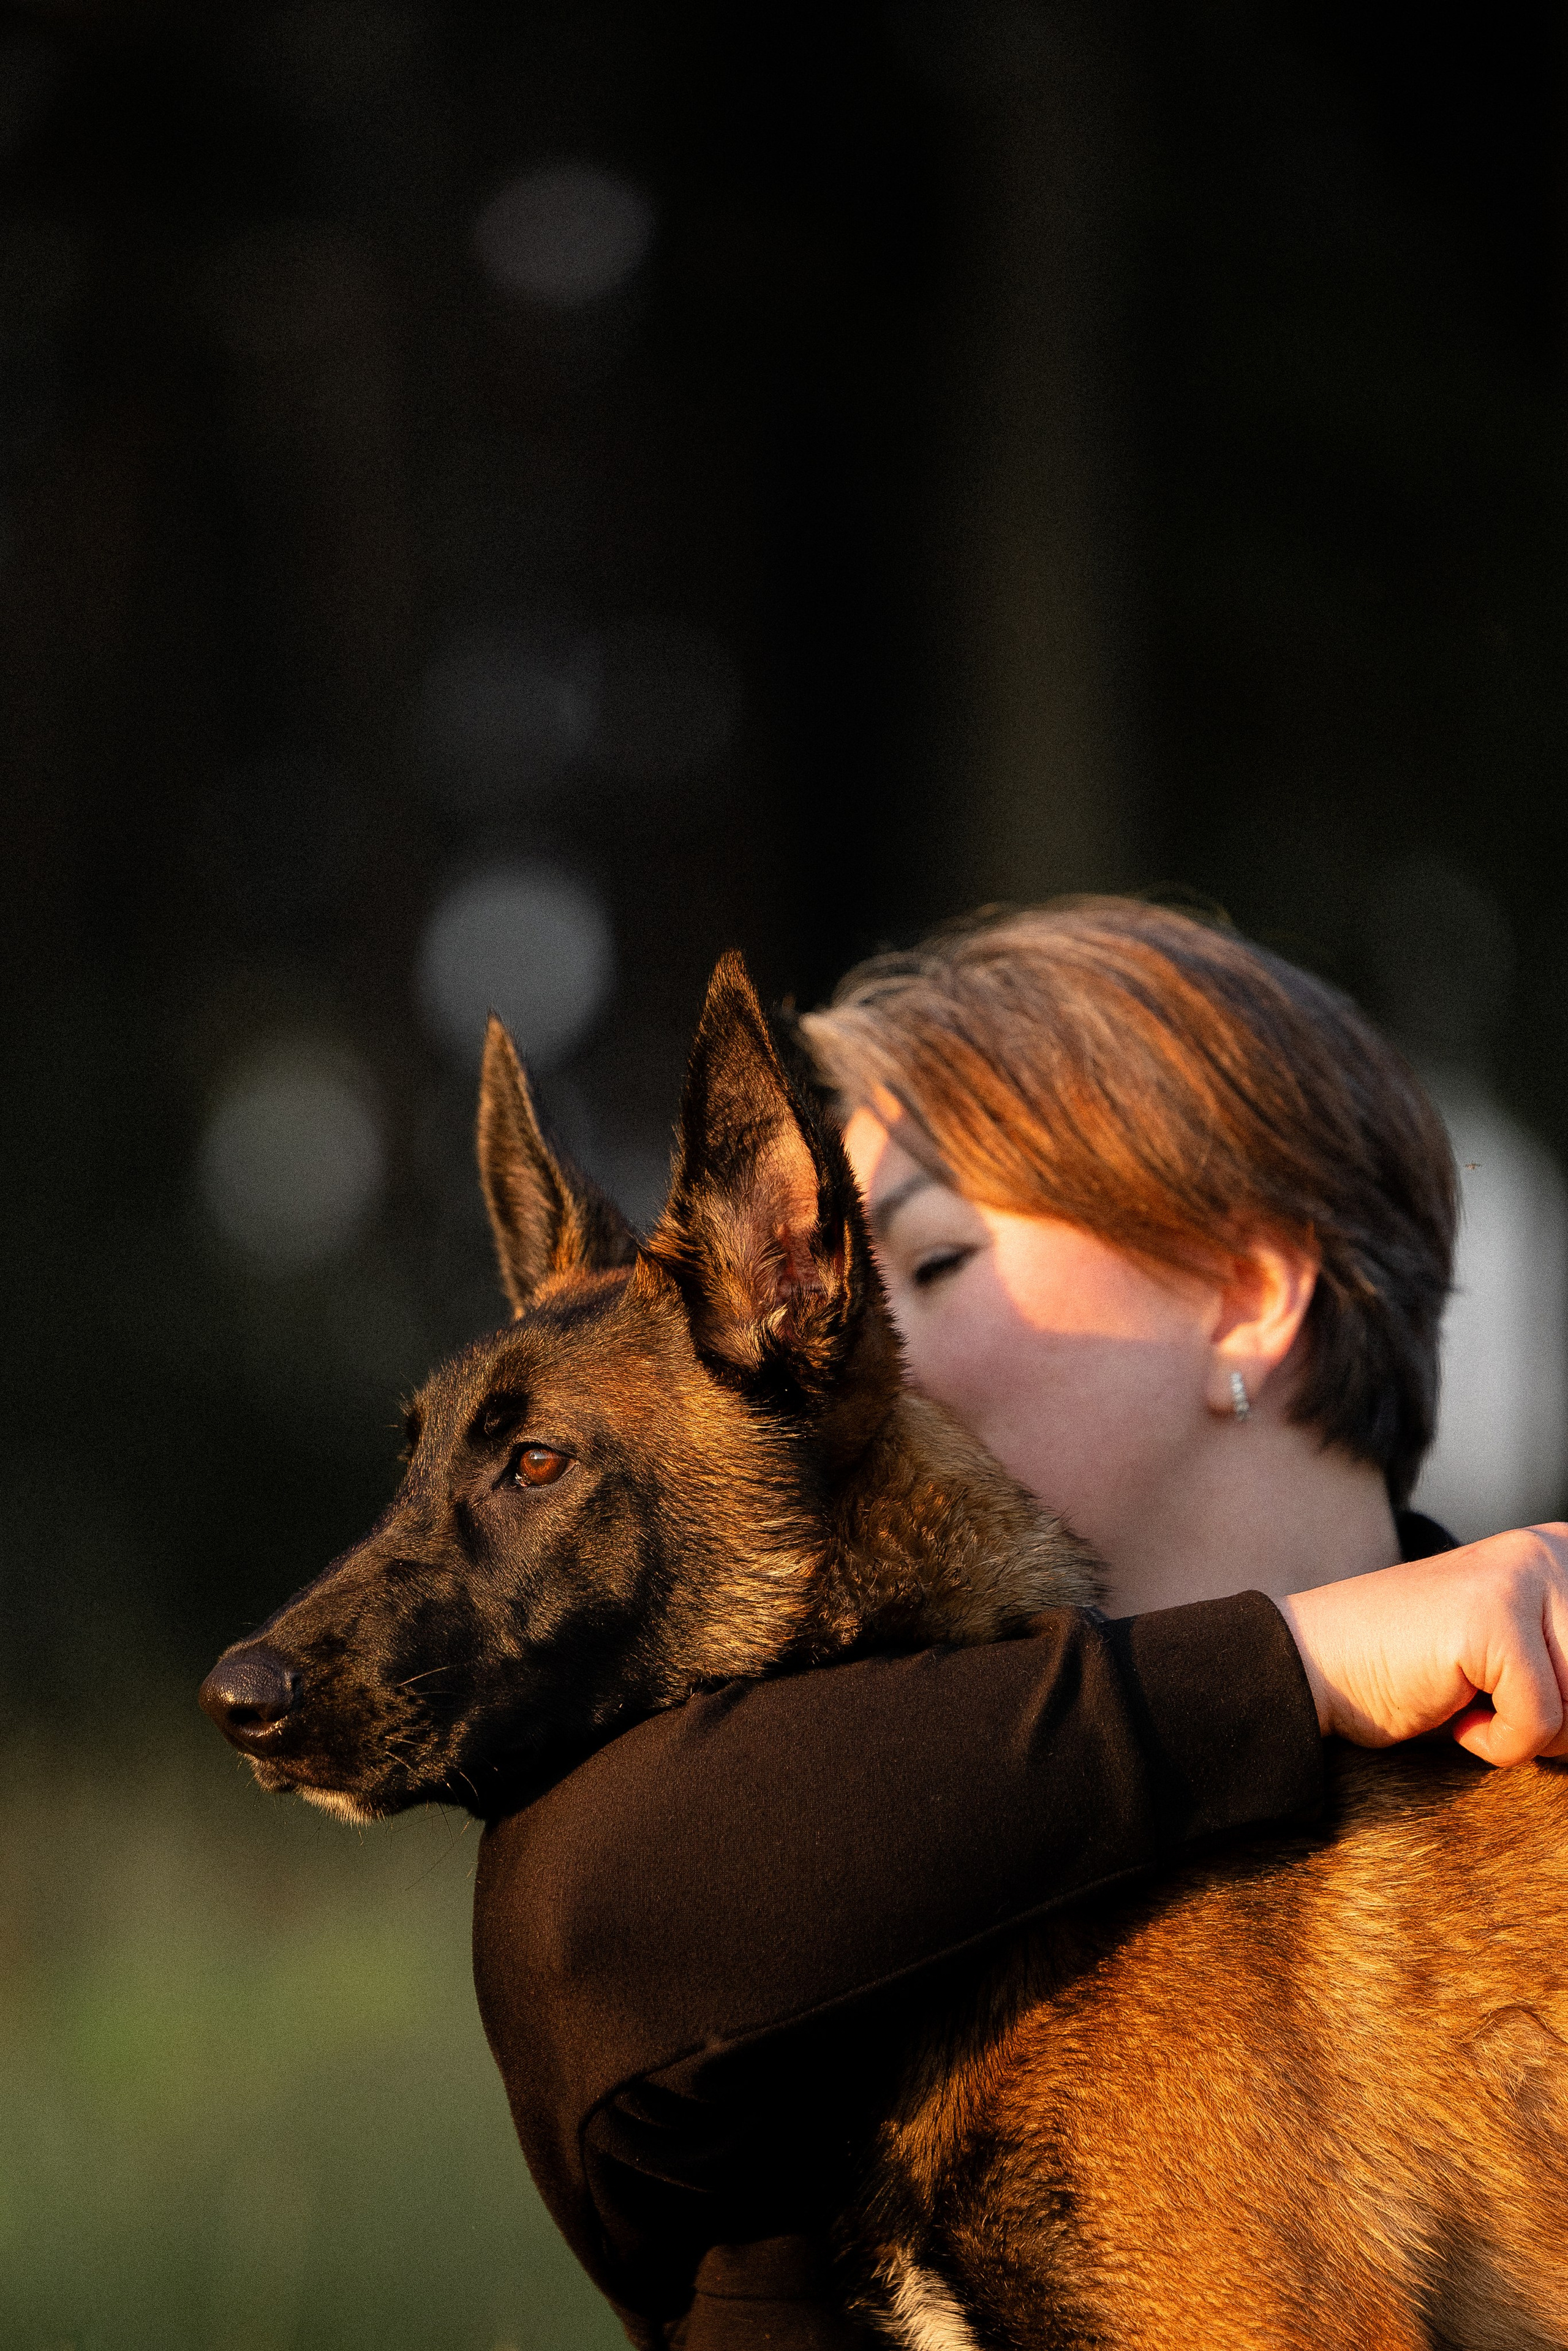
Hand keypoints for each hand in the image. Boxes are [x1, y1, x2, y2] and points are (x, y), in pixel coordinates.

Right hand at [1276, 1526, 1567, 1765]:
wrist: (1315, 1666)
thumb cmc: (1420, 1674)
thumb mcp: (1528, 1664)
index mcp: (1567, 1550)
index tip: (1539, 1691)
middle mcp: (1551, 1549)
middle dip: (1560, 1719)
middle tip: (1495, 1701)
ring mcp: (1520, 1576)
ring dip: (1529, 1732)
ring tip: (1470, 1697)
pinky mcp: (1490, 1617)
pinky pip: (1540, 1724)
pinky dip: (1493, 1742)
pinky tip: (1450, 1707)